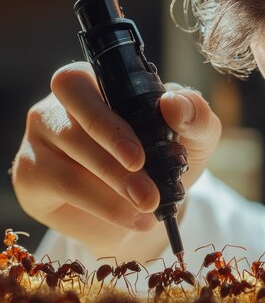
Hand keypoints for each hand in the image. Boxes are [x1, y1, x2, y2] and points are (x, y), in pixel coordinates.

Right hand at [11, 62, 220, 259]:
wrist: (152, 201)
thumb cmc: (169, 154)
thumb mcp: (195, 134)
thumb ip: (194, 114)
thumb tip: (173, 104)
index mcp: (94, 82)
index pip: (81, 84)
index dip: (106, 123)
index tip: (139, 159)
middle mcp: (57, 106)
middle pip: (70, 126)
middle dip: (111, 164)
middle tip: (147, 194)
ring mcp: (39, 141)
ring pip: (67, 168)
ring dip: (112, 194)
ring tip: (148, 208)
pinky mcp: (31, 176)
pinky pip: (61, 191)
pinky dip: (102, 209)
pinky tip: (132, 220)